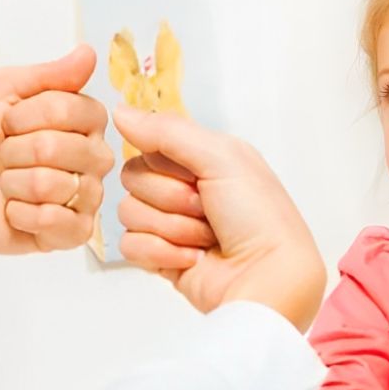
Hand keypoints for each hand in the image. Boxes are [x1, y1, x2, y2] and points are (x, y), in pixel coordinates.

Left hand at [0, 46, 114, 252]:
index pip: (71, 110)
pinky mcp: (73, 232)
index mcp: (87, 121)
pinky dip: (20, 214)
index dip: (27, 116)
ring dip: (12, 184)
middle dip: (14, 151)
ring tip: (8, 184)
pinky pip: (55, 221)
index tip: (10, 122)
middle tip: (6, 156)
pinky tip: (15, 210)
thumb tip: (88, 53)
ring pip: (51, 185)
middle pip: (59, 148)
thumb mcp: (6, 91)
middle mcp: (96, 158)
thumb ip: (50, 74)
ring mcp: (88, 197)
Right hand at [112, 106, 325, 329]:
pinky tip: (194, 259)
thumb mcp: (222, 157)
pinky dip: (162, 253)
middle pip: (134, 179)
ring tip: (206, 238)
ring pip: (130, 213)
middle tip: (207, 210)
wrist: (268, 277)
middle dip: (171, 198)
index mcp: (203, 159)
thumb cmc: (260, 218)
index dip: (167, 164)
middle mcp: (186, 189)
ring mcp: (172, 225)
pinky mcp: (161, 258)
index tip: (198, 176)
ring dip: (172, 228)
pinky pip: (129, 245)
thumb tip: (120, 112)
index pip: (149, 146)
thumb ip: (168, 131)